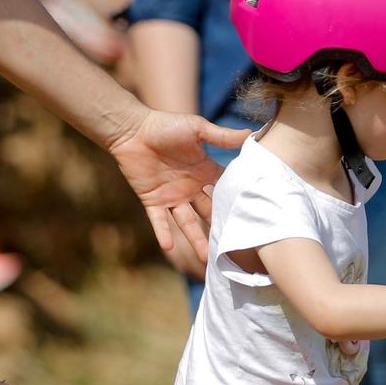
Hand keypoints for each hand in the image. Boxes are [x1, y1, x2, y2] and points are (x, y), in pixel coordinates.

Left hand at [105, 109, 248, 260]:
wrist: (132, 129)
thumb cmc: (165, 125)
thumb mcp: (197, 129)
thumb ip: (222, 136)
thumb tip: (251, 134)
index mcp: (204, 172)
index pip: (224, 190)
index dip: (236, 203)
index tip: (253, 219)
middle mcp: (191, 188)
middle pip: (209, 213)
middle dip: (219, 229)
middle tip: (235, 248)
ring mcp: (172, 197)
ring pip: (187, 223)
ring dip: (195, 240)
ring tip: (206, 259)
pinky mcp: (153, 201)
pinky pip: (159, 221)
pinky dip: (163, 233)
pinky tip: (169, 247)